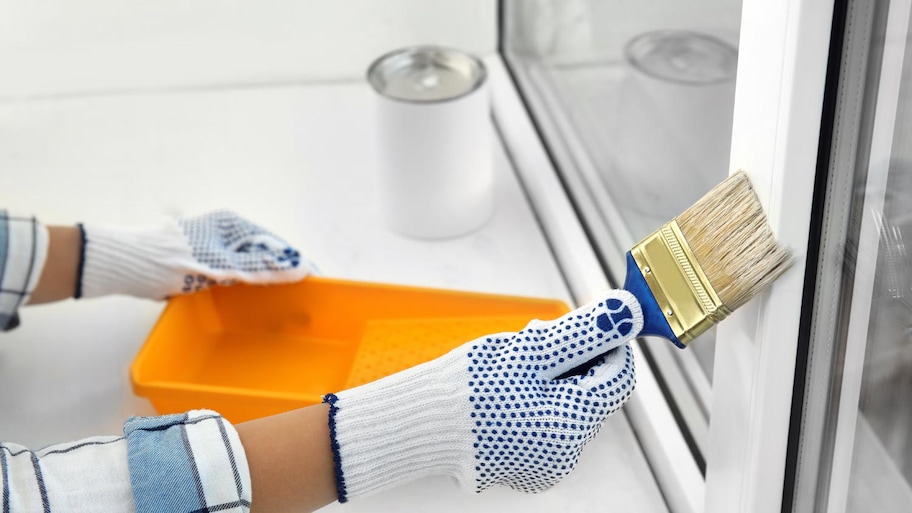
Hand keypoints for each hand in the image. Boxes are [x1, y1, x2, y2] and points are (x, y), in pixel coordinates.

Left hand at [79, 210, 315, 299]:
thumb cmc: (169, 260)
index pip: (277, 244)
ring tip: (289, 301)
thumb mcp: (220, 266)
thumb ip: (260, 266)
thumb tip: (299, 267)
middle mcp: (229, 233)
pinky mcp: (207, 264)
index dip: (298, 263)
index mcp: (234, 225)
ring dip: (271, 281)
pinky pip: (240, 275)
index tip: (317, 281)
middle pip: (269, 254)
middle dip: (288, 273)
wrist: (127, 266)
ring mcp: (218, 248)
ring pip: (255, 266)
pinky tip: (259, 301)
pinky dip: (252, 286)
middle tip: (306, 297)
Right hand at [322, 290, 641, 501]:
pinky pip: (543, 424)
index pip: (618, 375)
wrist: (419, 423)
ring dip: (550, 378)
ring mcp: (544, 465)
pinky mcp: (522, 466)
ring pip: (566, 405)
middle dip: (570, 359)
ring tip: (513, 364)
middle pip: (591, 390)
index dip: (606, 343)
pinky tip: (506, 389)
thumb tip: (626, 313)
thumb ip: (585, 331)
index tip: (585, 323)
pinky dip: (533, 401)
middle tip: (534, 339)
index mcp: (574, 425)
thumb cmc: (469, 387)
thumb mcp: (532, 349)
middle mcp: (566, 454)